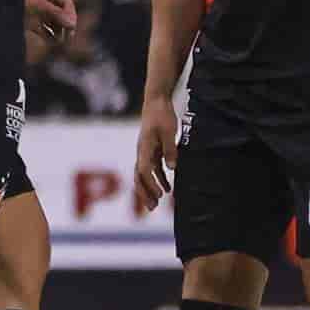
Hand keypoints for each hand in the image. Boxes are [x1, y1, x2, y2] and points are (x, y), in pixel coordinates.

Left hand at [25, 0, 80, 55]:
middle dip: (65, 25)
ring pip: (55, 23)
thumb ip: (57, 14)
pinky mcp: (32, 22)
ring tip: (60, 40)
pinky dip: (50, 36)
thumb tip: (72, 25)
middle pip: (62, 14)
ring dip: (59, 32)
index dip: (71, 15)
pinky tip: (53, 41)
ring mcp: (39, 10)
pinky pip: (46, 30)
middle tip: (69, 36)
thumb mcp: (40, 4)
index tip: (71, 26)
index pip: (66, 3)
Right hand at [133, 95, 180, 214]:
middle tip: (152, 208)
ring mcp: (144, 151)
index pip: (143, 170)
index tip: (160, 194)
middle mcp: (141, 151)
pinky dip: (157, 179)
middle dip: (144, 193)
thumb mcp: (169, 131)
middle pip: (138, 176)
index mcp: (144, 147)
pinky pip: (151, 168)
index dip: (150, 183)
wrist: (155, 101)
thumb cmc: (162, 115)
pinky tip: (167, 188)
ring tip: (157, 203)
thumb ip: (170, 149)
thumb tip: (171, 168)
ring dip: (149, 189)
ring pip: (143, 175)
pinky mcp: (150, 150)